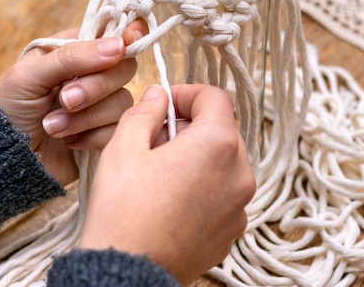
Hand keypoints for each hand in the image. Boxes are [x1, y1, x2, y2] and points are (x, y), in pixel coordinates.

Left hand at [0, 22, 147, 185]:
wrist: (1, 157)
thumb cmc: (7, 108)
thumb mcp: (30, 75)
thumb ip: (72, 57)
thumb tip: (118, 45)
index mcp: (76, 49)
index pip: (113, 34)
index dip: (128, 35)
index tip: (125, 43)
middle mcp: (94, 74)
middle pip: (124, 69)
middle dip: (95, 88)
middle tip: (64, 100)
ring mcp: (102, 105)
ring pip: (123, 102)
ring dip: (85, 118)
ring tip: (52, 127)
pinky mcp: (105, 134)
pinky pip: (119, 130)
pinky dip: (91, 137)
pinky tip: (68, 141)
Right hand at [79, 84, 255, 284]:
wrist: (126, 273)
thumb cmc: (123, 209)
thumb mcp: (124, 147)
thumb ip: (145, 112)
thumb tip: (159, 95)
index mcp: (218, 144)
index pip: (216, 98)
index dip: (188, 94)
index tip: (165, 105)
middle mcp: (240, 173)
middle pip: (222, 131)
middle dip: (191, 127)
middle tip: (155, 141)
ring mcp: (240, 206)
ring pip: (224, 164)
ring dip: (198, 158)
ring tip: (162, 174)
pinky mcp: (232, 231)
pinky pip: (224, 194)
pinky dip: (204, 188)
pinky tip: (172, 201)